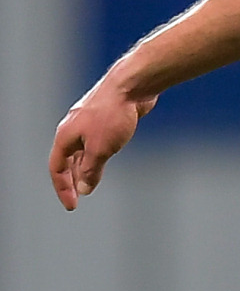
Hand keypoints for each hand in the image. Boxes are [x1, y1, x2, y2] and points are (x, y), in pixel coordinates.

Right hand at [49, 81, 156, 210]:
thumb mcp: (99, 149)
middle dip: (72, 179)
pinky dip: (98, 153)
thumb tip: (85, 188)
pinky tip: (106, 158)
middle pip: (68, 159)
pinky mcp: (106, 117)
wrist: (132, 85)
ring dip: (85, 166)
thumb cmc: (113, 114)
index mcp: (65, 136)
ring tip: (89, 182)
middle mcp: (73, 128)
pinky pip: (96, 140)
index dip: (62, 188)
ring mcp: (89, 121)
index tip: (72, 205)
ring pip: (82, 149)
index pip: (57, 168)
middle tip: (79, 196)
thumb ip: (91, 170)